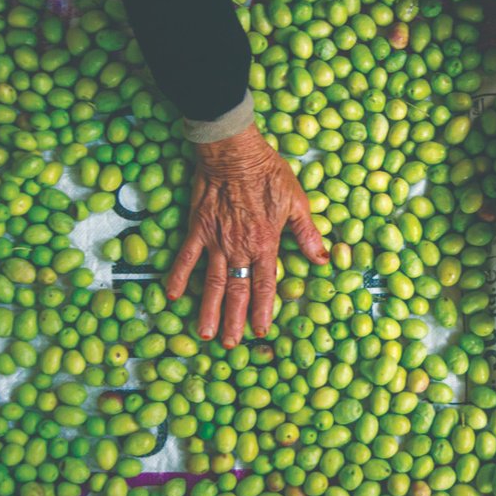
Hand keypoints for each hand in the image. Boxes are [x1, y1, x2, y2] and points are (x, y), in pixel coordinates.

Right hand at [165, 125, 327, 346]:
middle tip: (229, 344)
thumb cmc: (268, 173)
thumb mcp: (297, 202)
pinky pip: (186, 257)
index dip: (262, 311)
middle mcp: (240, 247)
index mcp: (266, 243)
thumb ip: (308, 234)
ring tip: (204, 333)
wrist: (233, 151)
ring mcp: (215, 240)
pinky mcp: (197, 228)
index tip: (260, 331)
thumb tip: (323, 260)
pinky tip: (172, 295)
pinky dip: (179, 276)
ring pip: (213, 281)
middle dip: (234, 320)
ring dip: (208, 309)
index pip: (264, 286)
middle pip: (237, 291)